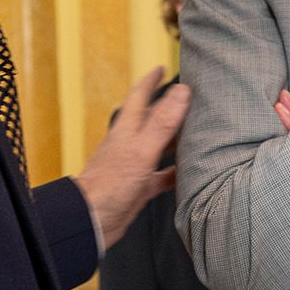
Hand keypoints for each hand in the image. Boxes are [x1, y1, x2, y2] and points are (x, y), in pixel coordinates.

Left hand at [72, 67, 189, 248]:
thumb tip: (181, 91)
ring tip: (198, 132)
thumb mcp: (141, 150)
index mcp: (127, 130)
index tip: (161, 68)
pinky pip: (162, 176)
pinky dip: (176, 172)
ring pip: (159, 146)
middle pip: (153, 120)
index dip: (150, 81)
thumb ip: (162, 122)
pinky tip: (189, 173)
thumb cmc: (110, 185)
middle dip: (170, 108)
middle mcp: (130, 144)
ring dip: (176, 139)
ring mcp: (135, 165)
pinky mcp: (139, 186)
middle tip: (191, 99)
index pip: (139, 97)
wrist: (92, 220)